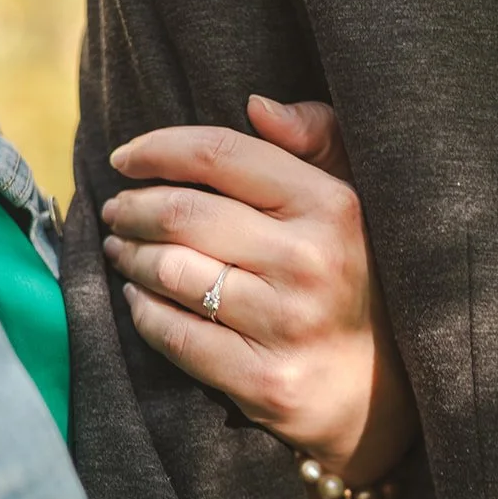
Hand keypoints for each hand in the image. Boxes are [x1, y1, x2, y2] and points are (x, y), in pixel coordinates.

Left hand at [100, 97, 418, 486]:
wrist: (382, 392)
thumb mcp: (355, 199)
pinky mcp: (263, 379)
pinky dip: (142, 312)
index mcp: (333, 205)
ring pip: (171, 273)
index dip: (158, 149)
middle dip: (132, 207)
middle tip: (115, 211)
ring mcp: (287, 324)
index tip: (124, 158)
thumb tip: (256, 106)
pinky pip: (176, 335)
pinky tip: (137, 297)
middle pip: (184, 214)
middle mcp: (311, 262)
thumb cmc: (356, 278)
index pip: (221, 155)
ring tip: (119, 250)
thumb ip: (317, 138)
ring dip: (128, 257)